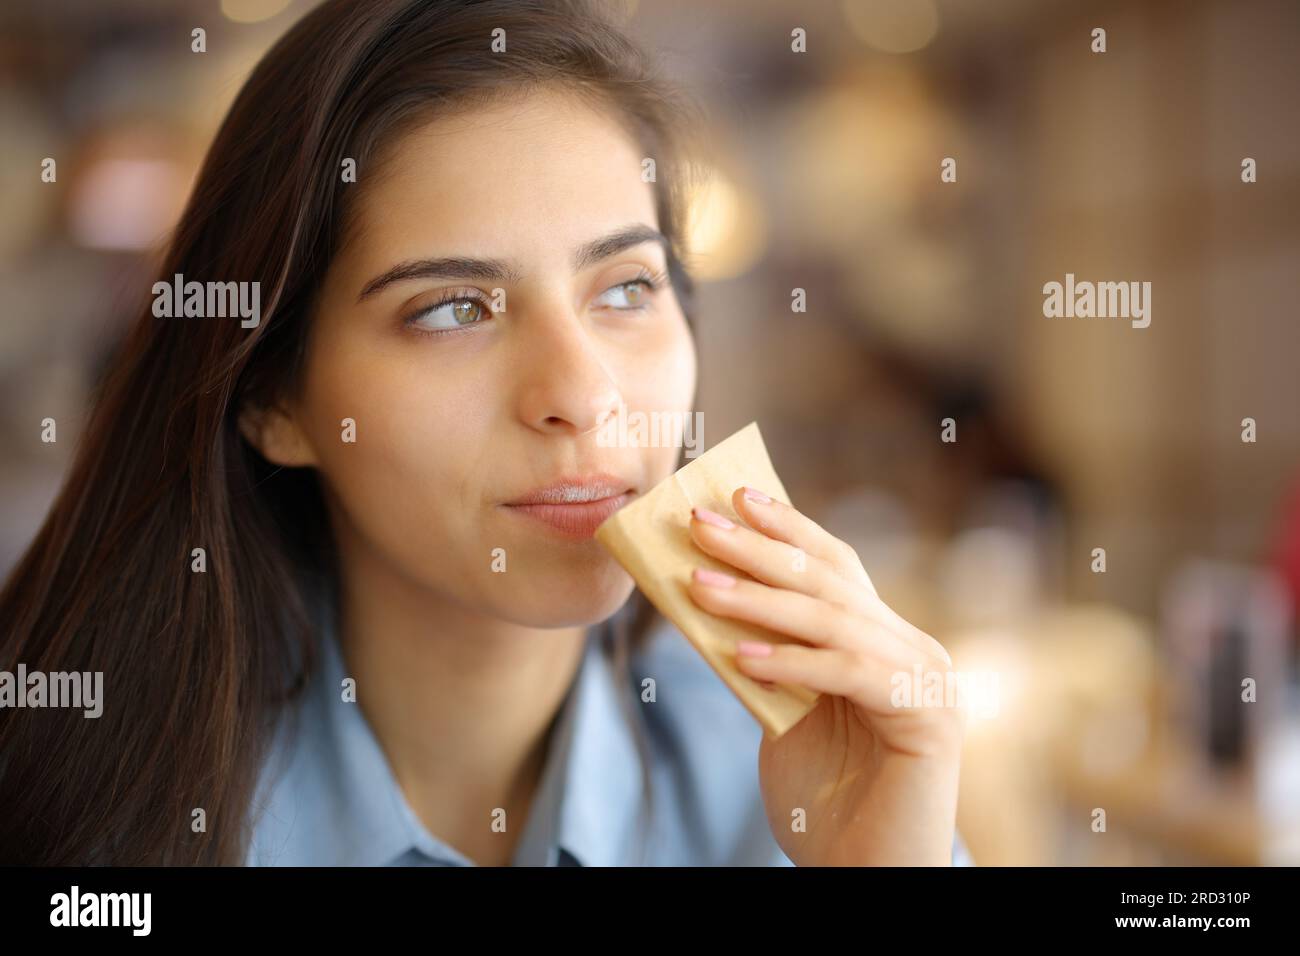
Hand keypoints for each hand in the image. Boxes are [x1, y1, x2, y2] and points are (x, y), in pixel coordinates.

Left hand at [686, 486, 966, 865]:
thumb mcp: (781, 710)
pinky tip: (739, 656)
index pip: (835, 566)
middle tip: (697, 521)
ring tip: (697, 584)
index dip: (787, 527)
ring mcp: (927, 681)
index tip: (735, 494)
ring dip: (758, 599)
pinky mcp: (928, 718)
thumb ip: (763, 655)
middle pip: (830, 580)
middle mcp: (913, 649)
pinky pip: (849, 673)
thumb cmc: (822, 798)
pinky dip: (791, 662)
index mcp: (884, 639)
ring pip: (834, 619)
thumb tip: (705, 594)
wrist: (863, 873)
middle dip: (759, 547)